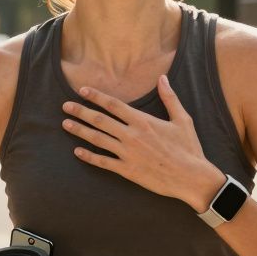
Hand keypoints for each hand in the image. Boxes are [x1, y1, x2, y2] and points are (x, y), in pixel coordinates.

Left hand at [61, 76, 214, 203]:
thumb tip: (163, 78)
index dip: (96, 97)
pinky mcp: (127, 170)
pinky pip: (103, 162)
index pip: (114, 105)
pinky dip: (89, 157)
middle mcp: (132, 135)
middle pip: (100, 120)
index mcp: (143, 121)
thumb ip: (170, 98)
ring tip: (65, 124)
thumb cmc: (188, 148)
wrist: (191, 177)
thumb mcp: (182, 119)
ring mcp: (128, 154)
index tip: (82, 91)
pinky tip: (77, 151)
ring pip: (98, 139)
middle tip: (65, 106)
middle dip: (81, 112)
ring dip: (80, 131)